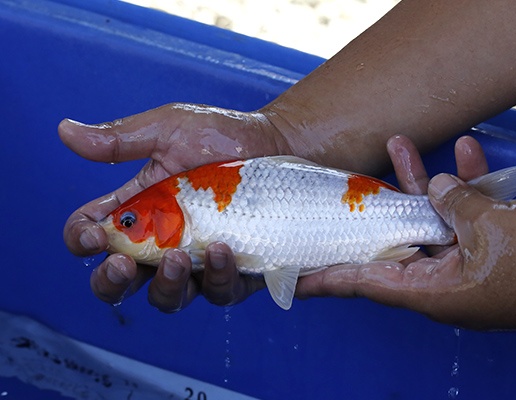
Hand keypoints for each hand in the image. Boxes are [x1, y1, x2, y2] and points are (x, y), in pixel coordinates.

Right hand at [61, 103, 284, 310]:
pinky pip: (219, 292)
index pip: (92, 236)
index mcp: (137, 211)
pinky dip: (217, 278)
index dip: (82, 242)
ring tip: (177, 258)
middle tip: (123, 264)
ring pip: (168, 297)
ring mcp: (199, 260)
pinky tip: (222, 250)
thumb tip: (65, 131)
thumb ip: (121, 138)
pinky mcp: (235, 270)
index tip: (94, 235)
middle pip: (120, 282)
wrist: (279, 143)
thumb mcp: (169, 130)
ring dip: (165, 285)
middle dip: (112, 283)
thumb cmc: (222, 136)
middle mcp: (162, 242)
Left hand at [297, 135, 515, 332]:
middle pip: (391, 245)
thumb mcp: (489, 226)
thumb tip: (439, 187)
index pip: (362, 282)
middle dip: (371, 211)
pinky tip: (462, 152)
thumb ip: (454, 203)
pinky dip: (463, 188)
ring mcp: (463, 267)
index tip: (294, 278)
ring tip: (399, 144)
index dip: (326, 279)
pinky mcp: (486, 252)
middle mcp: (439, 283)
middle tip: (340, 192)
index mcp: (428, 291)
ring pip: (428, 223)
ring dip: (419, 184)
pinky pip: (465, 219)